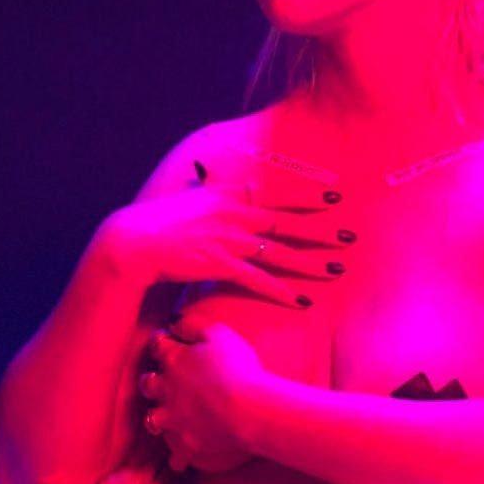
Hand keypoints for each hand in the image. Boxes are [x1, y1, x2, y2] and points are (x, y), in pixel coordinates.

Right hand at [100, 171, 353, 308]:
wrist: (133, 242)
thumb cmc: (161, 223)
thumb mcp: (193, 199)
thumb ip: (213, 193)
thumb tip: (217, 182)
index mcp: (229, 194)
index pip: (278, 192)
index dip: (308, 194)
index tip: (335, 193)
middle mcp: (234, 214)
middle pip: (288, 223)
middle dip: (322, 230)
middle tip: (350, 235)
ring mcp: (229, 240)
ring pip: (281, 253)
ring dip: (311, 263)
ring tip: (337, 269)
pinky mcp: (220, 265)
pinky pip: (259, 281)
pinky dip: (282, 292)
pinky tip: (302, 301)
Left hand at [138, 319, 267, 471]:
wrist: (248, 411)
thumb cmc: (238, 368)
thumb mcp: (218, 333)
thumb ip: (193, 325)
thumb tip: (175, 322)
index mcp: (174, 362)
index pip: (158, 347)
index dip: (162, 343)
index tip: (166, 341)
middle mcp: (167, 392)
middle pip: (148, 385)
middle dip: (152, 381)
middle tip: (161, 381)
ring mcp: (174, 421)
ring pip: (154, 420)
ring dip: (158, 418)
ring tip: (166, 419)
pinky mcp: (187, 446)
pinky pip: (177, 455)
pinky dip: (177, 456)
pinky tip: (179, 460)